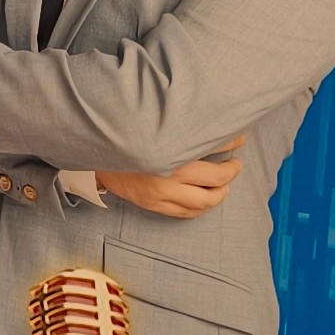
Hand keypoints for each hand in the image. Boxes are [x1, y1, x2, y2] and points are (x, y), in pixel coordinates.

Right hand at [100, 136, 245, 218]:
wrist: (95, 152)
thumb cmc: (126, 135)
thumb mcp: (154, 124)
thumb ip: (183, 125)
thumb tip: (213, 122)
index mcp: (170, 152)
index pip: (212, 148)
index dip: (231, 144)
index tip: (239, 139)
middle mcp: (168, 175)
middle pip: (216, 180)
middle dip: (231, 172)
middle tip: (235, 164)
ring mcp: (161, 194)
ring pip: (205, 201)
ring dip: (221, 193)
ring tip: (224, 184)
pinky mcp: (154, 205)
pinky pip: (187, 213)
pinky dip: (202, 207)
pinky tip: (206, 199)